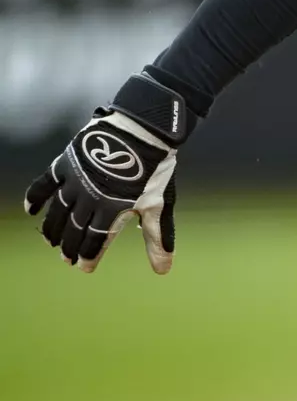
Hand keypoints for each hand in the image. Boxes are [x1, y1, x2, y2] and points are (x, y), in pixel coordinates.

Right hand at [23, 74, 192, 273]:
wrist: (144, 129)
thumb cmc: (156, 169)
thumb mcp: (159, 205)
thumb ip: (157, 238)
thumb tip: (163, 270)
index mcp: (112, 210)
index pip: (95, 241)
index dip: (89, 256)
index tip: (84, 268)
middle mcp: (89, 198)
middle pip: (75, 229)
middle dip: (70, 246)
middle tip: (66, 259)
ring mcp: (76, 181)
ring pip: (58, 211)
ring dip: (53, 229)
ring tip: (50, 242)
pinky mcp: (67, 163)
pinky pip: (45, 183)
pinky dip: (36, 197)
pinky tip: (30, 210)